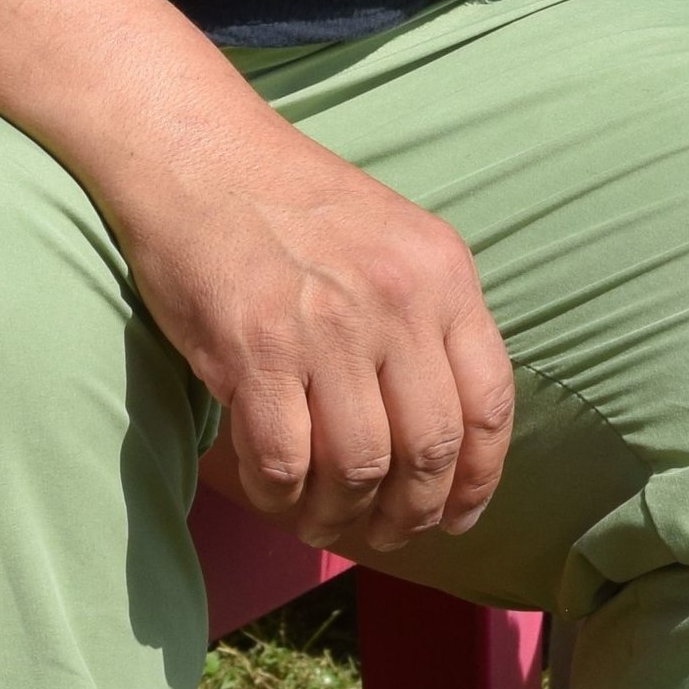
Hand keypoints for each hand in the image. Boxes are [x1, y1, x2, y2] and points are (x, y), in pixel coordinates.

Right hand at [130, 114, 517, 558]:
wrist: (198, 154)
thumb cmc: (293, 203)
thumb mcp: (395, 238)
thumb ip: (429, 317)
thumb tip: (448, 430)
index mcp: (444, 273)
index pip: (490, 403)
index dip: (480, 478)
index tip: (461, 517)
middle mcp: (398, 302)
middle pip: (430, 450)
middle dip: (412, 513)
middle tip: (387, 534)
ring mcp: (327, 329)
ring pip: (360, 468)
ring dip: (343, 515)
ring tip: (324, 521)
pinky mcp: (254, 352)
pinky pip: (284, 463)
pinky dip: (282, 497)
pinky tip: (275, 493)